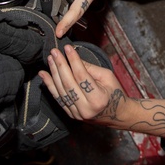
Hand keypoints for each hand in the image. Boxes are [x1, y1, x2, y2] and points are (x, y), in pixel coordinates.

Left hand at [38, 45, 164, 139]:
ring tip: (49, 60)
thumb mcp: (108, 76)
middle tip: (54, 51)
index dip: (73, 60)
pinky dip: (51, 87)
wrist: (121, 117)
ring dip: (54, 74)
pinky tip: (44, 76)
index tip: (67, 47)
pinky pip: (59, 100)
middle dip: (60, 65)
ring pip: (62, 91)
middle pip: (69, 83)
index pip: (82, 75)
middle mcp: (87, 108)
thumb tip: (74, 56)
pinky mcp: (73, 116)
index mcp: (99, 97)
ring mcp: (78, 114)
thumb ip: (91, 68)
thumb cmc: (116, 92)